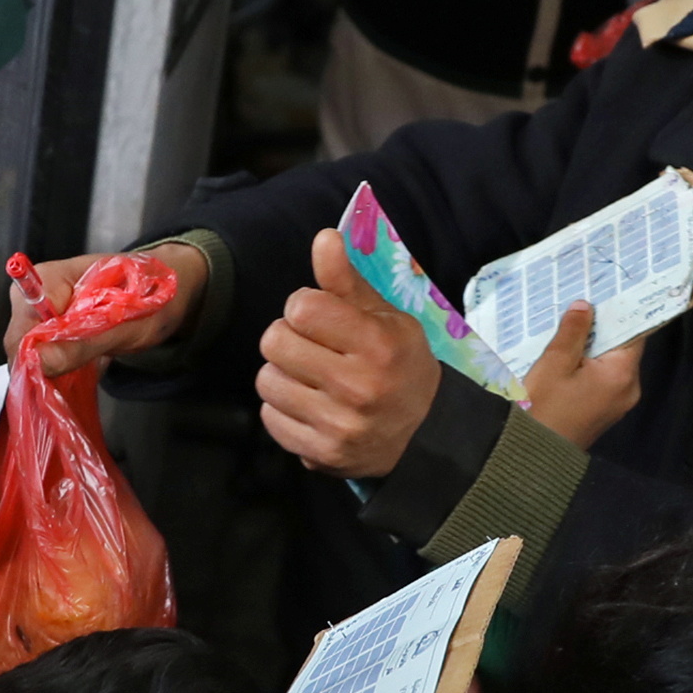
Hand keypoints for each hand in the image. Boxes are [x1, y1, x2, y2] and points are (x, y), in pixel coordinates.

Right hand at [8, 240, 205, 378]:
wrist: (170, 291)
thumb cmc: (153, 296)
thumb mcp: (125, 324)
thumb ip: (81, 343)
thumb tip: (38, 362)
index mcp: (50, 278)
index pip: (22, 326)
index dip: (36, 355)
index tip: (60, 373)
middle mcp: (37, 293)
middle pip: (20, 342)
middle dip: (48, 365)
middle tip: (88, 366)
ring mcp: (41, 312)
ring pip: (31, 354)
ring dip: (59, 369)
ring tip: (95, 362)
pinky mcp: (49, 329)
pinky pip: (44, 358)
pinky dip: (65, 368)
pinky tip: (90, 363)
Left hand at [257, 228, 440, 479]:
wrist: (426, 434)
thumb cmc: (400, 364)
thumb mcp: (385, 317)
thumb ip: (347, 281)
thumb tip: (323, 237)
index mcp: (377, 345)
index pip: (301, 308)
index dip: (302, 306)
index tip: (318, 317)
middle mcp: (358, 387)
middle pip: (274, 342)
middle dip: (286, 338)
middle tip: (310, 346)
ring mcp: (338, 425)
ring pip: (266, 381)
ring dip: (281, 374)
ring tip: (308, 376)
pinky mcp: (321, 455)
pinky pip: (270, 418)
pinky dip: (282, 409)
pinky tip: (309, 404)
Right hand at [518, 303, 644, 450]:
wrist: (531, 456)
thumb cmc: (543, 408)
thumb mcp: (554, 363)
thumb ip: (573, 332)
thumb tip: (586, 307)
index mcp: (622, 374)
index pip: (634, 332)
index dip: (621, 310)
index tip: (608, 289)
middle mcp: (628, 389)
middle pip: (622, 347)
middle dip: (602, 326)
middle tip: (583, 300)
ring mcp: (617, 404)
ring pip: (610, 363)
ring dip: (592, 346)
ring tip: (570, 324)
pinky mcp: (602, 412)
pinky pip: (601, 379)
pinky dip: (588, 365)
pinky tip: (567, 352)